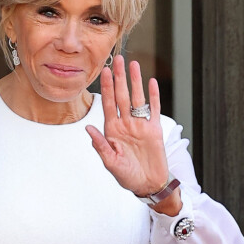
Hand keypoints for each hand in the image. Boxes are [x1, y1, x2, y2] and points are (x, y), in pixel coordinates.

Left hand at [85, 55, 171, 199]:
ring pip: (137, 97)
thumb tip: (89, 128)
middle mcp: (125, 122)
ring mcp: (140, 124)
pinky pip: (154, 109)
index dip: (105, 86)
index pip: (108, 102)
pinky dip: (153, 95)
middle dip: (119, 77)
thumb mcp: (110, 162)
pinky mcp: (154, 129)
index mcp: (112, 129)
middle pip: (122, 95)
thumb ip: (101, 145)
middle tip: (117, 59)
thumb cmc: (127, 175)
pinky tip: (151, 82)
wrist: (148, 185)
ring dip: (135, 81)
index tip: (103, 71)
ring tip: (133, 64)